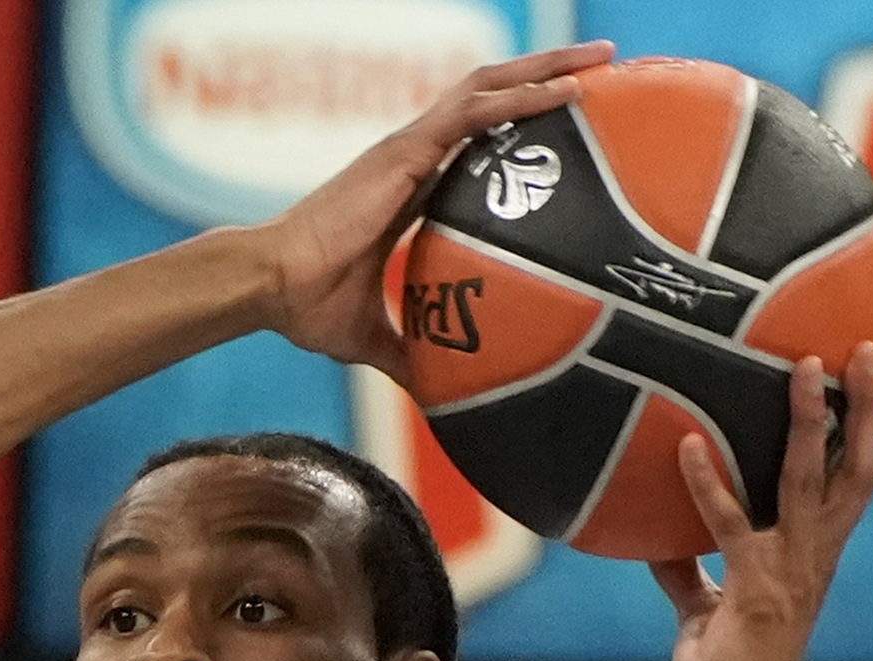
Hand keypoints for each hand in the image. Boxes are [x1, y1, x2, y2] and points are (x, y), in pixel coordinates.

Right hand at [254, 43, 613, 381]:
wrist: (268, 288)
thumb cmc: (304, 308)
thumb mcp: (371, 336)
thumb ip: (408, 352)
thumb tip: (438, 392)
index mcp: (409, 188)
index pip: (473, 139)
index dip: (517, 120)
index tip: (566, 117)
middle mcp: (412, 156)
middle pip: (490, 97)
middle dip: (546, 74)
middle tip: (603, 64)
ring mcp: (409, 148)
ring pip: (488, 88)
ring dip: (546, 69)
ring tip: (601, 57)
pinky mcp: (404, 151)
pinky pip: (474, 111)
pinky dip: (523, 96)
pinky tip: (567, 89)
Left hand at [655, 346, 872, 660]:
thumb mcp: (706, 613)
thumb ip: (692, 571)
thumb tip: (661, 539)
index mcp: (813, 561)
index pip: (856, 481)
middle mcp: (813, 561)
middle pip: (856, 469)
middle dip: (865, 407)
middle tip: (871, 347)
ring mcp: (787, 574)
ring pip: (807, 483)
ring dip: (806, 422)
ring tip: (801, 366)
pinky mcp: (750, 594)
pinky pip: (730, 526)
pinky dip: (707, 483)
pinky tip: (686, 443)